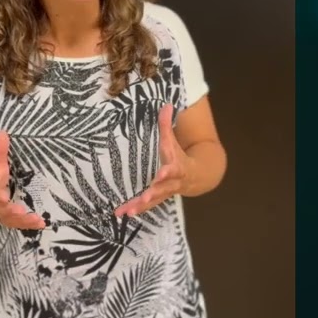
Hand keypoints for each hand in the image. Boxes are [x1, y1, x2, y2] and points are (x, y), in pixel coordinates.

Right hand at [0, 131, 45, 229]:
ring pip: (10, 219)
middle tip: (19, 211)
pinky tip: (42, 224)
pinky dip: (29, 225)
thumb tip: (4, 131)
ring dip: (22, 220)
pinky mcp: (9, 219)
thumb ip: (0, 151)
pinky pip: (18, 224)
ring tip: (37, 220)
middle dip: (9, 210)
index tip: (2, 196)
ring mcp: (1, 214)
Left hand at [115, 104, 190, 218]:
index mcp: (175, 166)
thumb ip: (167, 124)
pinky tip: (120, 214)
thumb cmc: (178, 155)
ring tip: (127, 212)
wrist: (196, 176)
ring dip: (140, 206)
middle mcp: (171, 183)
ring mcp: (164, 193)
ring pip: (152, 201)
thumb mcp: (172, 140)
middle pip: (162, 189)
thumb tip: (167, 104)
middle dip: (153, 193)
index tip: (162, 173)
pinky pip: (144, 206)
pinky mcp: (156, 199)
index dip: (168, 172)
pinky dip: (133, 209)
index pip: (173, 169)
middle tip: (145, 197)